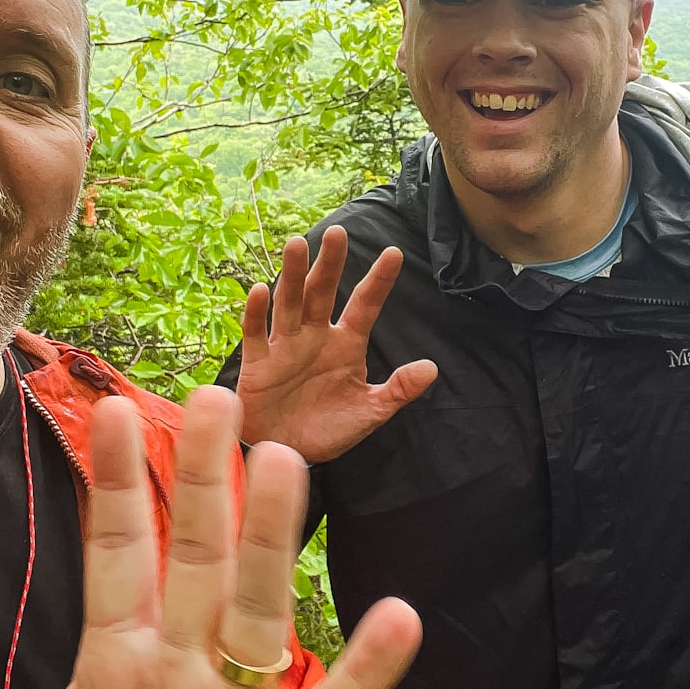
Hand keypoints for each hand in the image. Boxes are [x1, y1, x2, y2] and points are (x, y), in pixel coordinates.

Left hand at [0, 387, 421, 688]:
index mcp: (121, 661)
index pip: (117, 556)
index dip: (112, 486)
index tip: (109, 408)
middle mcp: (186, 672)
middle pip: (200, 562)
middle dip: (205, 484)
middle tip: (218, 397)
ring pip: (260, 614)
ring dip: (272, 543)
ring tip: (285, 464)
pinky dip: (364, 672)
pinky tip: (397, 618)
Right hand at [237, 225, 437, 462]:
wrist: (287, 455)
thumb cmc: (328, 430)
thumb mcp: (369, 412)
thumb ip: (398, 390)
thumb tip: (432, 368)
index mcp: (346, 344)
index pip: (364, 305)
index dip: (379, 281)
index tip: (395, 253)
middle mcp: (315, 336)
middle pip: (322, 292)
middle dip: (329, 263)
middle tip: (337, 232)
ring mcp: (285, 345)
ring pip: (289, 302)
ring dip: (292, 275)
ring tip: (296, 245)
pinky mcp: (258, 361)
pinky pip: (257, 332)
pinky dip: (257, 312)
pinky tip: (261, 290)